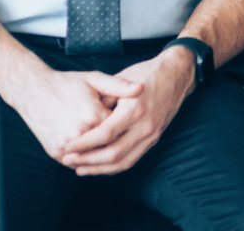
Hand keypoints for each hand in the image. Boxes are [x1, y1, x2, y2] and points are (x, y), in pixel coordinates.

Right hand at [2, 64, 141, 164]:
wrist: (33, 91)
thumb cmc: (67, 84)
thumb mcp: (94, 79)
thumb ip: (119, 86)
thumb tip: (141, 88)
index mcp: (93, 116)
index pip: (120, 129)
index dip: (127, 126)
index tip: (132, 121)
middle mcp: (80, 135)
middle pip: (108, 146)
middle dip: (118, 142)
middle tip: (125, 135)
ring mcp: (66, 147)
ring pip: (93, 158)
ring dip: (104, 155)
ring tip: (113, 145)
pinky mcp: (55, 153)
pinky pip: (77, 162)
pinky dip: (88, 159)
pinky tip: (97, 152)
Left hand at [58, 47, 196, 174]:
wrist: (176, 75)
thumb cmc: (145, 74)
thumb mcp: (120, 80)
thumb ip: (102, 101)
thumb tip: (83, 121)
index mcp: (135, 109)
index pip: (105, 134)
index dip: (84, 144)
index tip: (67, 147)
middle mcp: (145, 125)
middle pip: (113, 153)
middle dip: (88, 160)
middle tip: (68, 160)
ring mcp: (152, 134)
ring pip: (123, 162)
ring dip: (99, 169)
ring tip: (79, 168)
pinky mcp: (154, 139)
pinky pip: (132, 159)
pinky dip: (114, 167)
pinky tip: (99, 166)